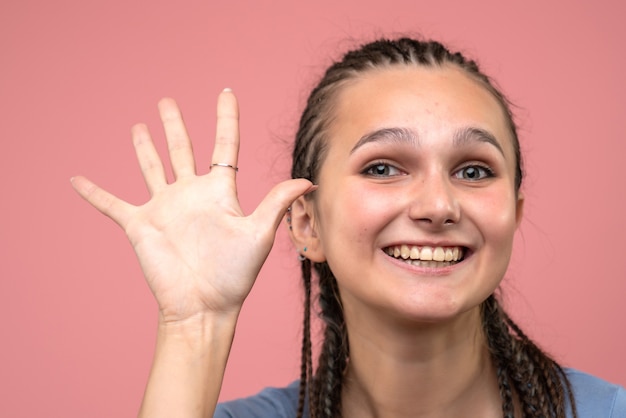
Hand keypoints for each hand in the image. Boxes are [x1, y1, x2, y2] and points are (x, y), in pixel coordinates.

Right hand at [72, 90, 312, 323]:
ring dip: (144, 147)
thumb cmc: (234, 275)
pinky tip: (76, 179)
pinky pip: (111, 204)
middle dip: (174, 125)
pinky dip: (94, 193)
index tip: (226, 92)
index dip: (226, 118)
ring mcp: (164, 208)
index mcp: (219, 192)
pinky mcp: (140, 225)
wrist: (203, 306)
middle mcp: (191, 194)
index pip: (224, 146)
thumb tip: (308, 179)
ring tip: (140, 125)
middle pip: (182, 149)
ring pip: (152, 167)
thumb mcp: (258, 235)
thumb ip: (276, 203)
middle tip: (167, 102)